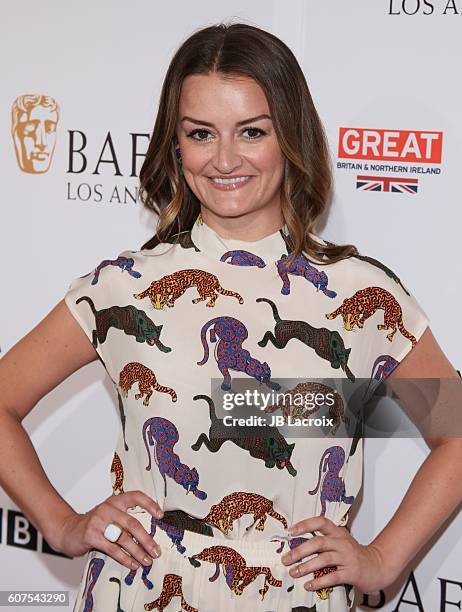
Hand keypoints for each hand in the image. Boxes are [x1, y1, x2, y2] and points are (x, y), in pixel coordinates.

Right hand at [51, 490, 163, 569]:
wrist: (68, 530)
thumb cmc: (94, 524)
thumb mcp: (110, 515)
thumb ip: (125, 519)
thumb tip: (149, 535)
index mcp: (115, 501)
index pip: (135, 496)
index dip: (149, 504)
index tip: (160, 515)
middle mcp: (108, 508)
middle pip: (132, 524)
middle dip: (147, 539)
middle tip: (156, 551)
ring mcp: (99, 521)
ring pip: (124, 538)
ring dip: (138, 552)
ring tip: (146, 560)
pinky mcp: (91, 535)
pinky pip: (112, 549)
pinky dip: (125, 558)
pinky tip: (132, 564)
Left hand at [281, 516, 396, 593]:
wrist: (377, 566)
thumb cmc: (355, 554)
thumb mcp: (340, 541)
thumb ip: (324, 540)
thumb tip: (298, 544)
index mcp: (338, 532)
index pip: (320, 522)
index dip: (305, 525)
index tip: (291, 531)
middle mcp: (342, 542)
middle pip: (318, 542)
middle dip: (299, 550)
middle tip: (287, 558)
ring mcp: (347, 557)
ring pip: (324, 559)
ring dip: (306, 566)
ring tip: (294, 572)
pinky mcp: (351, 572)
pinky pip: (333, 576)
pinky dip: (319, 581)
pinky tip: (309, 585)